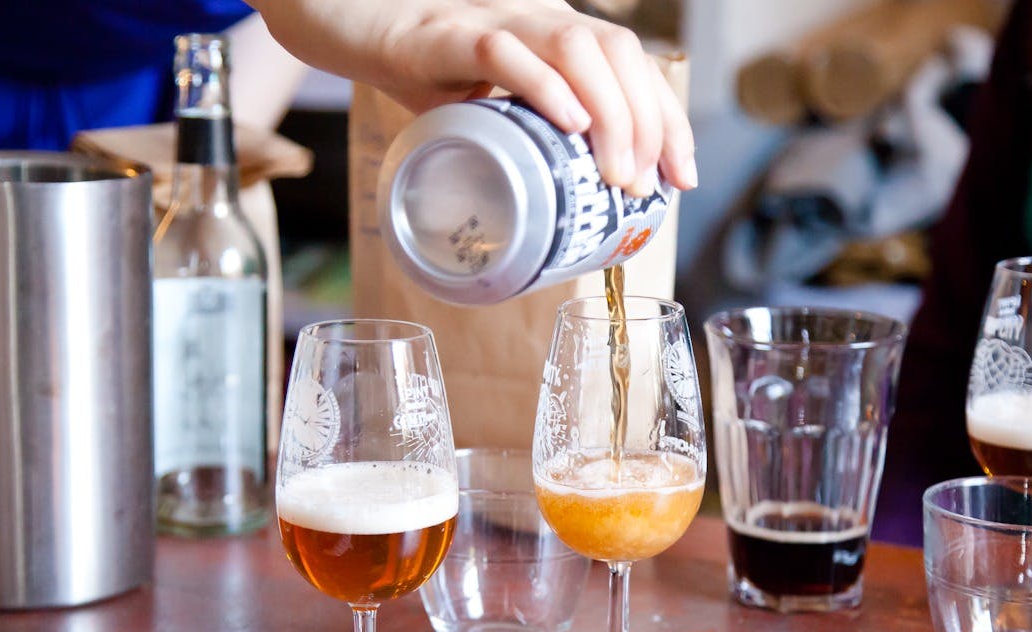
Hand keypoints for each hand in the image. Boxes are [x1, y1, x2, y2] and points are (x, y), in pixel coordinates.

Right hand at [248, 0, 696, 195]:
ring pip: (574, 49)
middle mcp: (536, 20)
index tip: (683, 178)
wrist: (347, 23)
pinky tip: (569, 124)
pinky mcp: (446, 35)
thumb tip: (565, 212)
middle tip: (644, 189)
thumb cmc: (423, 69)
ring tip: (616, 173)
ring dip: (608, 113)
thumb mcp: (489, 110)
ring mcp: (493, 22)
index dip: (669, 119)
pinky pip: (504, 52)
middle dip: (648, 125)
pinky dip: (543, 86)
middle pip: (618, 54)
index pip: (634, 66)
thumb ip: (524, 142)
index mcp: (554, 38)